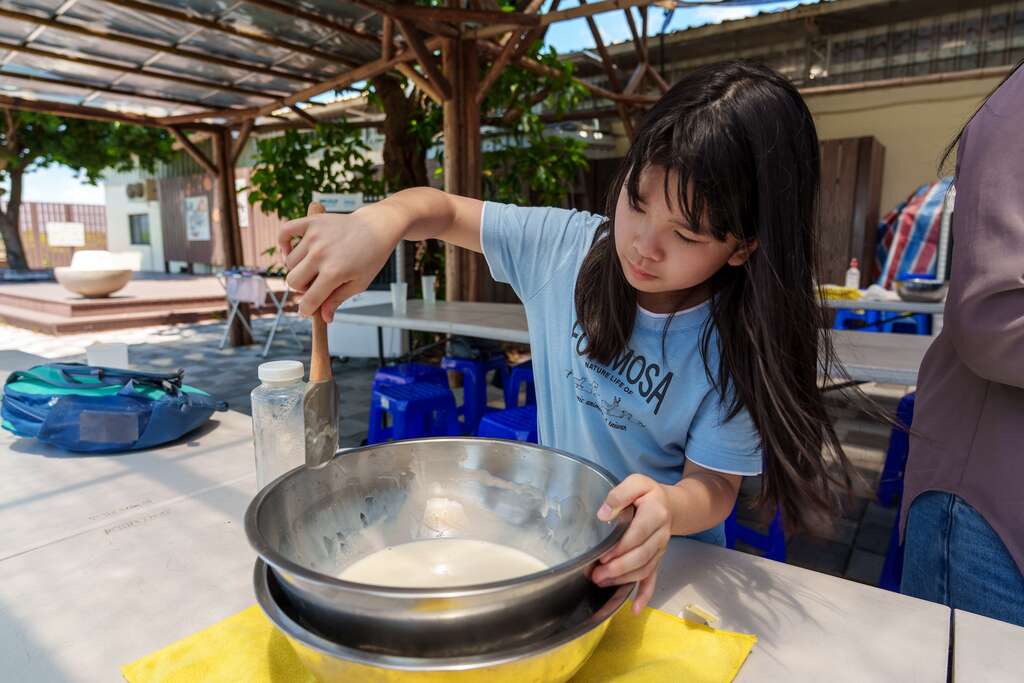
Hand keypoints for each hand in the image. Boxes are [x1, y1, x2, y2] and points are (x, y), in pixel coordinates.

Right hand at [279, 205, 403, 321]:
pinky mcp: (311, 222)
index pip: (309, 300)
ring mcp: (314, 237)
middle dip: (302, 288)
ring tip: (313, 265)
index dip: (306, 309)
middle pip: (293, 281)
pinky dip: (283, 243)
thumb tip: (324, 318)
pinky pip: (284, 233)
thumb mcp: (359, 283)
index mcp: (334, 273)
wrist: (376, 228)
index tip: (307, 310)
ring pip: (289, 262)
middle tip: (316, 283)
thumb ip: (338, 299)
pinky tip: (292, 251)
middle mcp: (320, 254)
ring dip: (298, 268)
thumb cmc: (370, 257)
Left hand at [592, 474, 671, 613]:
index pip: (637, 534)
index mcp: (656, 514)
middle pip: (641, 556)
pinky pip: (653, 578)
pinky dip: (645, 595)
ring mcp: (660, 550)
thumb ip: (620, 494)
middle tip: (596, 575)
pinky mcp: (657, 559)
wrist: (670, 504)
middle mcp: (661, 534)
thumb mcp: (636, 482)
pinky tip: (634, 609)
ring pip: (645, 569)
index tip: (601, 556)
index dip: (620, 548)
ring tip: (601, 583)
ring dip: (624, 580)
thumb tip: (603, 514)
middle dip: (618, 568)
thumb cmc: (648, 494)